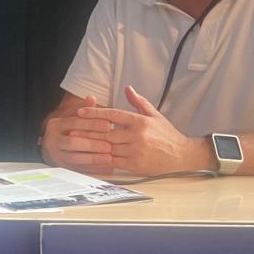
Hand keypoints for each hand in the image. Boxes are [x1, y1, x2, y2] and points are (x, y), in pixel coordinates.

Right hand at [41, 95, 113, 173]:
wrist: (49, 147)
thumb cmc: (64, 130)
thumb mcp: (70, 116)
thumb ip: (82, 109)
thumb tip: (91, 99)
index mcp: (56, 125)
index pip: (74, 123)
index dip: (91, 124)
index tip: (108, 125)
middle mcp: (53, 140)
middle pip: (72, 143)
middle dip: (92, 144)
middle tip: (109, 146)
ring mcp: (56, 155)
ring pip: (75, 158)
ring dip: (93, 159)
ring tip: (109, 158)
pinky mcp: (62, 167)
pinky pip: (78, 169)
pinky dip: (92, 169)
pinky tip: (104, 168)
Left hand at [73, 86, 204, 175]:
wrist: (183, 157)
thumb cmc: (168, 135)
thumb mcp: (155, 116)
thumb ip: (139, 102)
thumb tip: (127, 89)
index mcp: (140, 121)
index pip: (113, 114)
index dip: (95, 113)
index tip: (80, 111)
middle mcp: (137, 135)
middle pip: (106, 132)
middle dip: (87, 131)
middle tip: (71, 128)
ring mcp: (135, 151)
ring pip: (108, 147)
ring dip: (91, 146)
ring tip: (75, 142)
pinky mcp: (135, 165)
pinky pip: (113, 162)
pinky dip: (101, 159)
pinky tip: (89, 156)